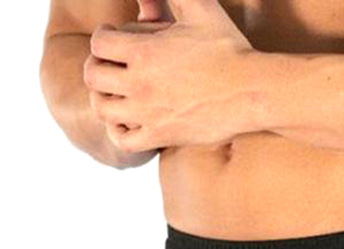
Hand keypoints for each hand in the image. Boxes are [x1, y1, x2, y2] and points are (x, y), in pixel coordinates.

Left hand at [83, 0, 258, 152]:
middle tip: (111, 65)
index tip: (114, 38)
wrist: (250, 91)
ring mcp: (149, 113)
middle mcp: (140, 84)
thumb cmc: (227, 48)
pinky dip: (117, 129)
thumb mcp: (199, 7)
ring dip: (104, 97)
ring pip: (102, 108)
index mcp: (144, 51)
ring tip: (116, 92)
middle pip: (93, 75)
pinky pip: (122, 140)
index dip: (102, 37)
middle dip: (98, 65)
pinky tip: (128, 120)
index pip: (98, 42)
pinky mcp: (162, 136)